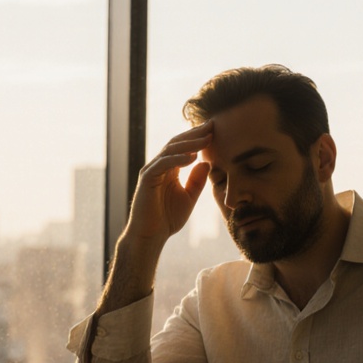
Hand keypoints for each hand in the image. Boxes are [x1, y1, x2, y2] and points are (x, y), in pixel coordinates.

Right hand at [124, 121, 212, 247]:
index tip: (215, 130)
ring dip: (189, 143)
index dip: (199, 137)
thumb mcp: (189, 197)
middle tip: (212, 125)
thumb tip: (207, 162)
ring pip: (170, 150)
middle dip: (195, 134)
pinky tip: (193, 157)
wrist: (151, 236)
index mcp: (169, 169)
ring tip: (207, 138)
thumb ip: (197, 180)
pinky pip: (163, 164)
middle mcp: (159, 166)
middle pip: (177, 143)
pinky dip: (177, 158)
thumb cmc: (167, 219)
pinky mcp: (146, 179)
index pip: (184, 147)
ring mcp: (151, 171)